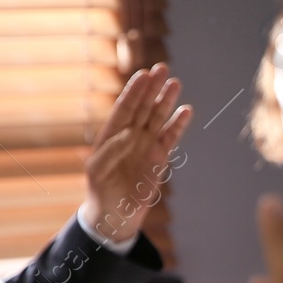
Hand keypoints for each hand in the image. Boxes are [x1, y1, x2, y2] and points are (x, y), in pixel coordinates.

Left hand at [81, 63, 194, 243]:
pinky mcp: (160, 157)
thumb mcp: (97, 170)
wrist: (115, 213)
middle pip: (143, 107)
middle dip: (152, 88)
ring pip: (158, 118)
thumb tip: (130, 134)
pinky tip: (185, 110)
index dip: (134, 92)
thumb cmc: (100, 190)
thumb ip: (111, 150)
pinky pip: (171, 137)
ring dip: (166, 101)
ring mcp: (146, 144)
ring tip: (175, 83)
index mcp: (112, 134)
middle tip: (162, 68)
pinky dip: (178, 124)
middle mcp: (130, 135)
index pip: (125, 108)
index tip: (143, 75)